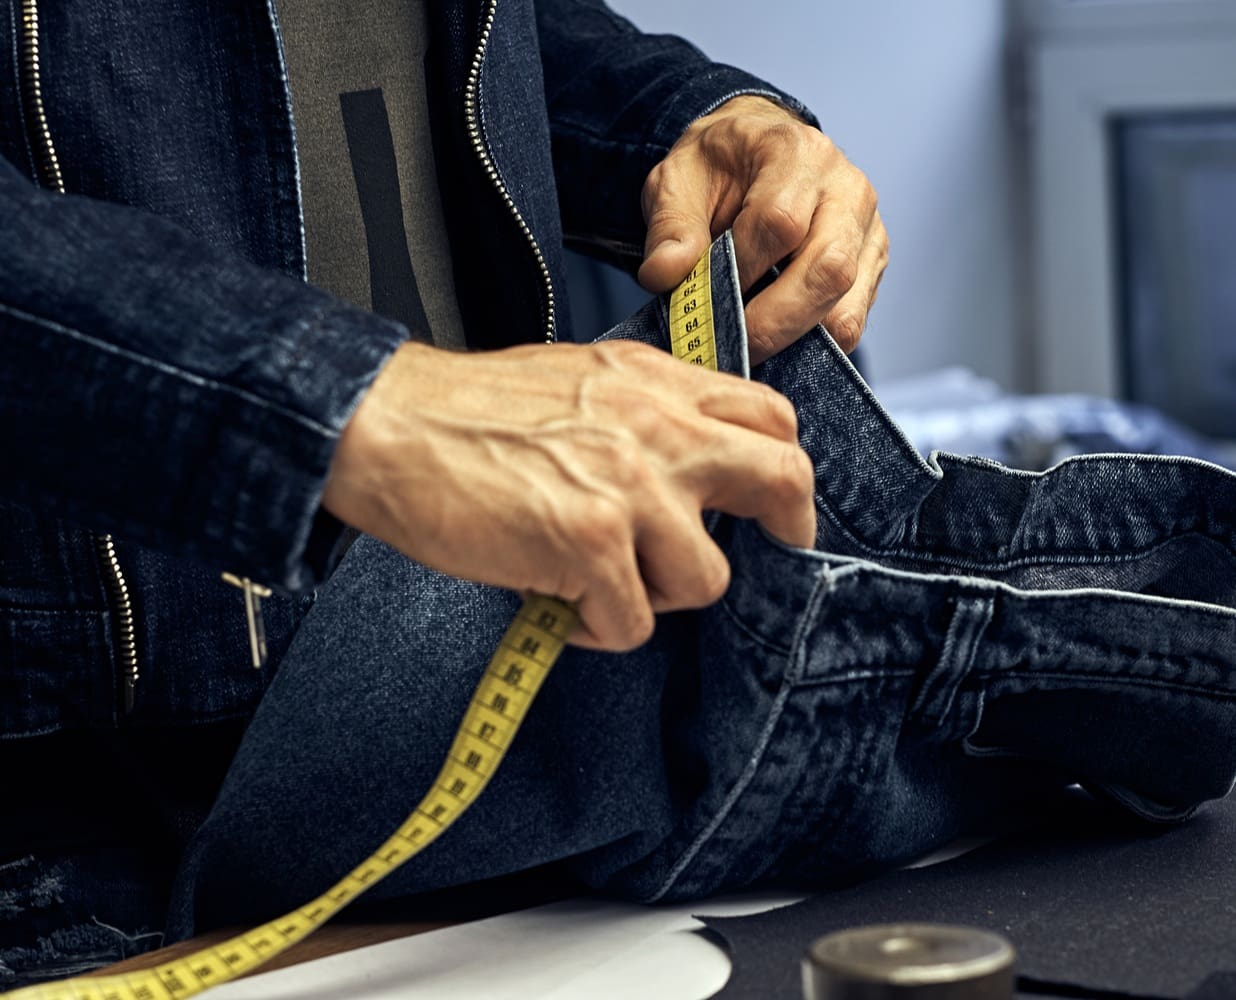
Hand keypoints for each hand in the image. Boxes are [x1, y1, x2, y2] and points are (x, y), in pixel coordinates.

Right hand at [321, 340, 815, 650]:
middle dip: (784, 534)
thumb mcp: (580, 380)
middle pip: (782, 481)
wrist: (388, 425)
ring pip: (704, 580)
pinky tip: (557, 603)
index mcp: (656, 384)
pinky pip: (632, 623)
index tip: (773, 510)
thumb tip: (689, 472)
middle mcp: (657, 428)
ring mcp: (629, 486)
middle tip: (750, 561)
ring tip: (601, 583)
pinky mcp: (590, 542)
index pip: (770, 418)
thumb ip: (647, 413)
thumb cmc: (467, 411)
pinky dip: (596, 629)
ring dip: (656, 596)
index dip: (783, 473)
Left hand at [638, 95, 887, 362]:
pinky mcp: (871, 263)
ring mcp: (867, 228)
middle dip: (775, 322)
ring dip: (796, 337)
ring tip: (751, 346)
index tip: (708, 300)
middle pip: (828, 268)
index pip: (779, 223)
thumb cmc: (717, 168)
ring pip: (847, 303)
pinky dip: (813, 340)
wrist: (755, 150)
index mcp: (796, 154)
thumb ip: (670, 228)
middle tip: (732, 347)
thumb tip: (663, 276)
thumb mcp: (676, 181)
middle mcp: (846, 188)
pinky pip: (852, 318)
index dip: (742, 271)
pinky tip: (776, 338)